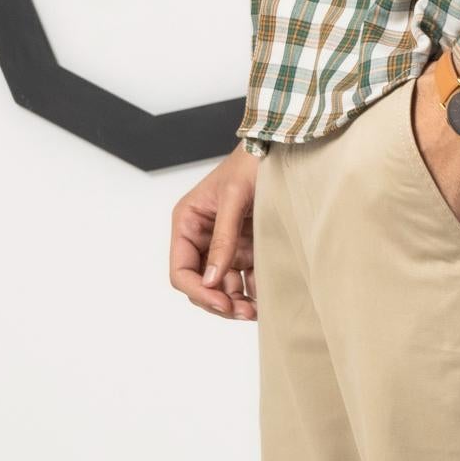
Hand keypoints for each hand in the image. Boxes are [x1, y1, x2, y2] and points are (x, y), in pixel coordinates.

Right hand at [171, 143, 261, 319]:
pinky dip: (252, 291)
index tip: (222, 303)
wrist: (278, 148)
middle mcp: (201, 237)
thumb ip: (223, 240)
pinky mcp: (245, 247)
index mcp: (187, 223)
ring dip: (236, 302)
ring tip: (256, 310)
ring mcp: (223, 244)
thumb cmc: (250, 165)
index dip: (198, 291)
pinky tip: (265, 297)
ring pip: (222, 287)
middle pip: (201, 284)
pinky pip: (243, 277)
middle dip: (219, 302)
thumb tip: (213, 280)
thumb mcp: (234, 200)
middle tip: (244, 312)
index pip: (181, 270)